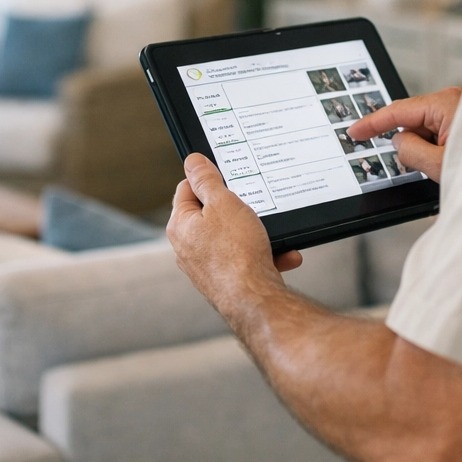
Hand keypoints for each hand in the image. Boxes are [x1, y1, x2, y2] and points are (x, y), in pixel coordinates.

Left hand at [166, 154, 301, 310]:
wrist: (254, 299)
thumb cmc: (236, 253)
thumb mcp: (223, 202)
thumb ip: (206, 179)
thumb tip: (193, 162)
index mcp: (181, 225)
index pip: (187, 189)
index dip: (208, 179)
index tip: (227, 178)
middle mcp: (187, 247)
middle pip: (211, 214)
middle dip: (237, 208)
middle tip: (252, 206)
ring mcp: (205, 266)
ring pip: (233, 238)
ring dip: (256, 233)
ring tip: (271, 234)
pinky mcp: (225, 281)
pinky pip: (244, 259)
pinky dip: (263, 254)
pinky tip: (280, 255)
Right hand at [347, 87, 461, 182]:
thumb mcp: (439, 164)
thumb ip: (410, 151)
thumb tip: (399, 141)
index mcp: (445, 104)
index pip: (398, 111)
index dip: (372, 123)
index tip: (355, 131)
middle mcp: (453, 101)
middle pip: (413, 120)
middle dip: (409, 142)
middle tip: (416, 162)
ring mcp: (460, 110)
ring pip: (427, 129)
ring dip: (427, 148)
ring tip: (446, 165)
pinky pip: (440, 132)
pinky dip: (436, 148)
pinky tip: (451, 161)